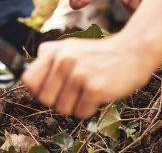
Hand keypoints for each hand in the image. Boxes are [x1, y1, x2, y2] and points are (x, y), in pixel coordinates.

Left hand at [22, 34, 157, 118]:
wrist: (133, 51)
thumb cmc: (99, 55)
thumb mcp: (70, 49)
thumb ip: (49, 62)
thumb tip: (28, 84)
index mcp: (55, 50)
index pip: (28, 80)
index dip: (39, 89)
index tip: (53, 87)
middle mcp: (64, 60)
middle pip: (44, 99)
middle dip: (59, 100)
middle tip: (76, 89)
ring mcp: (79, 74)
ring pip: (62, 109)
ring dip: (76, 105)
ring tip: (89, 88)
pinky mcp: (94, 88)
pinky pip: (81, 113)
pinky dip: (90, 108)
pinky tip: (99, 92)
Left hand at [121, 0, 161, 11]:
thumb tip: (142, 2)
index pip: (126, 1)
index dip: (132, 12)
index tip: (141, 15)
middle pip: (134, 5)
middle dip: (141, 15)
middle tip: (151, 20)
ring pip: (146, 3)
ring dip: (152, 11)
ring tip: (160, 15)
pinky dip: (161, 3)